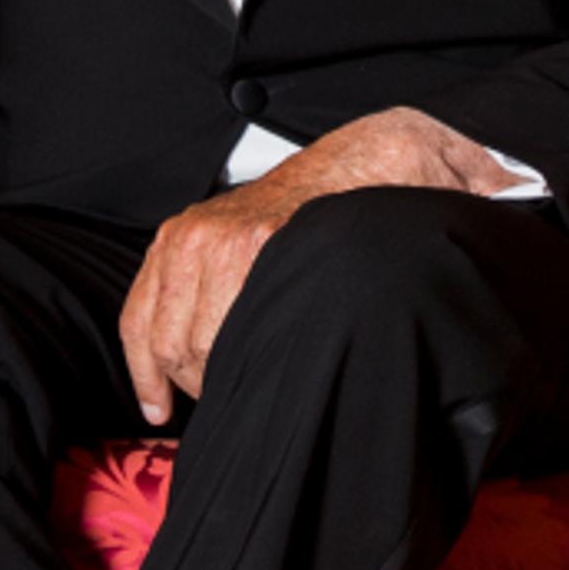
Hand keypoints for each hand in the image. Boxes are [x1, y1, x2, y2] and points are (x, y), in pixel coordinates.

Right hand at [116, 108, 524, 423]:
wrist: (368, 152)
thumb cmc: (387, 202)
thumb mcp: (408, 237)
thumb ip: (411, 274)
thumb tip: (430, 316)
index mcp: (263, 246)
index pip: (230, 350)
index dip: (246, 395)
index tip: (264, 417)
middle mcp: (217, 241)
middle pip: (194, 351)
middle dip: (215, 390)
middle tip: (248, 412)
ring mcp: (190, 237)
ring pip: (162, 336)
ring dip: (177, 381)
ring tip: (208, 412)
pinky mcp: (177, 235)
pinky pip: (138, 310)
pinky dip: (141, 360)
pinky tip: (157, 404)